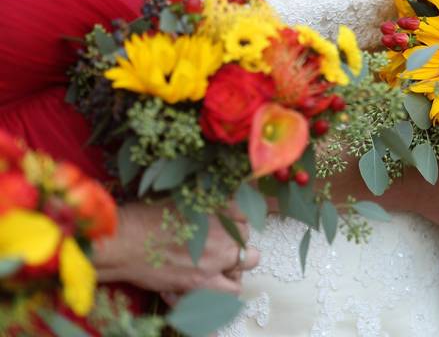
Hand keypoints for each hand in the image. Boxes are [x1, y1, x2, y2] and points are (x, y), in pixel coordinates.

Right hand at [94, 202, 259, 294]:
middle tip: (217, 238)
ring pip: (249, 258)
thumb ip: (211, 195)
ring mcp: (217, 255)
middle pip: (249, 232)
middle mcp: (224, 227)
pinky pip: (234, 288)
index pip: (257, 203)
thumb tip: (238, 188)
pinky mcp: (204, 280)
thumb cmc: (146, 214)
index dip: (264, 206)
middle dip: (237, 235)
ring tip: (222, 259)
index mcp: (220, 201)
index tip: (277, 205)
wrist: (123, 240)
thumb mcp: (183, 193)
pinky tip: (219, 281)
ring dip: (239, 259)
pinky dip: (229, 286)